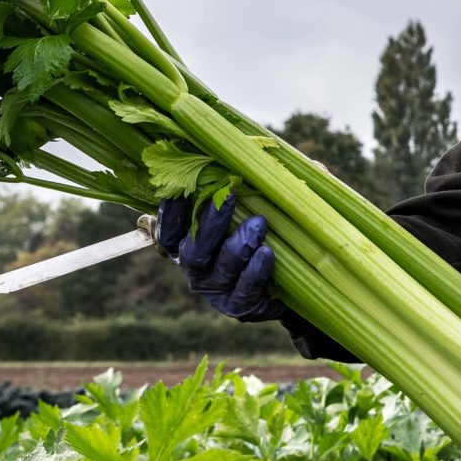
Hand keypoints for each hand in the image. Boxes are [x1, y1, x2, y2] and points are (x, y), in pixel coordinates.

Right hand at [154, 194, 283, 321]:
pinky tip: (266, 253)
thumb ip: (246, 186)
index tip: (180, 187)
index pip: (168, 231)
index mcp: (189, 244)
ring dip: (237, 245)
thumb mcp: (252, 208)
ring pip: (220, 269)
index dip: (170, 212)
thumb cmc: (264, 234)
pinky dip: (255, 272)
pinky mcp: (240, 307)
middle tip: (227, 197)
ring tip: (259, 223)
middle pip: (192, 250)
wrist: (292, 282)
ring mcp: (217, 291)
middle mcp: (197, 269)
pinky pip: (244, 291)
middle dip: (208, 223)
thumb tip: (260, 152)